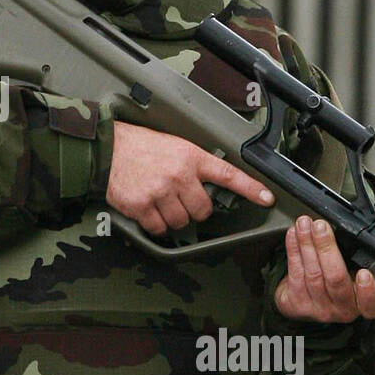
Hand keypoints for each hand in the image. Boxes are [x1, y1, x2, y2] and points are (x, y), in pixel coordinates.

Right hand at [105, 121, 275, 235]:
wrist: (107, 149)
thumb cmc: (139, 147)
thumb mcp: (174, 145)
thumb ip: (193, 165)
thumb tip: (209, 186)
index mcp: (190, 156)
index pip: (227, 175)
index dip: (250, 188)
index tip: (267, 199)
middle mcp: (178, 174)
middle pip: (202, 210)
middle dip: (193, 209)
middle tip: (179, 198)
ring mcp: (160, 192)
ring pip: (181, 222)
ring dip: (173, 218)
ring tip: (159, 200)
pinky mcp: (142, 206)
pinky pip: (159, 228)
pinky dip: (155, 224)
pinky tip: (148, 209)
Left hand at [275, 215, 374, 322]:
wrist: (306, 302)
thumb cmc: (335, 283)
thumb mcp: (352, 275)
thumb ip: (355, 262)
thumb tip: (349, 232)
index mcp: (361, 305)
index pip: (369, 305)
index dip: (368, 291)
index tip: (365, 273)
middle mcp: (341, 310)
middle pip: (335, 279)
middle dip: (327, 248)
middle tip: (321, 227)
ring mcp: (318, 309)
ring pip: (313, 273)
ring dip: (307, 244)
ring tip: (304, 225)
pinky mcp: (297, 303)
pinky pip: (295, 272)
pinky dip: (294, 249)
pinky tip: (293, 235)